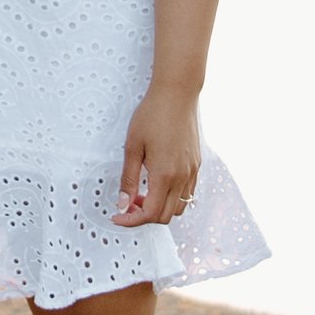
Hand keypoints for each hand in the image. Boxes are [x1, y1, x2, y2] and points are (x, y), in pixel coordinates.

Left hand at [114, 88, 201, 227]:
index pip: (149, 213)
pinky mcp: (196, 165)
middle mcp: (182, 178)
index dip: (131, 220)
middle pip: (165, 216)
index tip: (118, 216)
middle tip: (127, 203)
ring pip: (178, 207)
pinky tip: (157, 183)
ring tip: (142, 192)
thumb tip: (123, 204)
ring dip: (159, 208)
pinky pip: (187, 193)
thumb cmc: (152, 115)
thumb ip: (128, 178)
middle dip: (144, 216)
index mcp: (164, 175)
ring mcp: (192, 172)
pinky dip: (171, 198)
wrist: (177, 95)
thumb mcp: (133, 146)